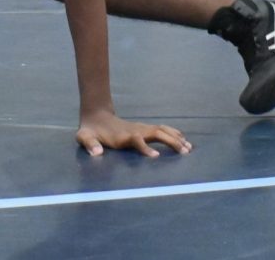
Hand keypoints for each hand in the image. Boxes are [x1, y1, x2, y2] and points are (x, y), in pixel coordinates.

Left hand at [76, 109, 191, 157]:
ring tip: (189, 148)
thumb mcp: (85, 137)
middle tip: (184, 153)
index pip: (136, 140)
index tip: (156, 157)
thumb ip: (90, 144)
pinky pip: (162, 130)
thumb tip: (96, 154)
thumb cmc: (91, 131)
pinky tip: (184, 141)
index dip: (145, 148)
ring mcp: (141, 128)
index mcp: (122, 135)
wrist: (96, 116)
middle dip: (169, 142)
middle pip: (155, 133)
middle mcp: (135, 130)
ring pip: (161, 130)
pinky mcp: (144, 129)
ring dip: (175, 138)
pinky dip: (174, 134)